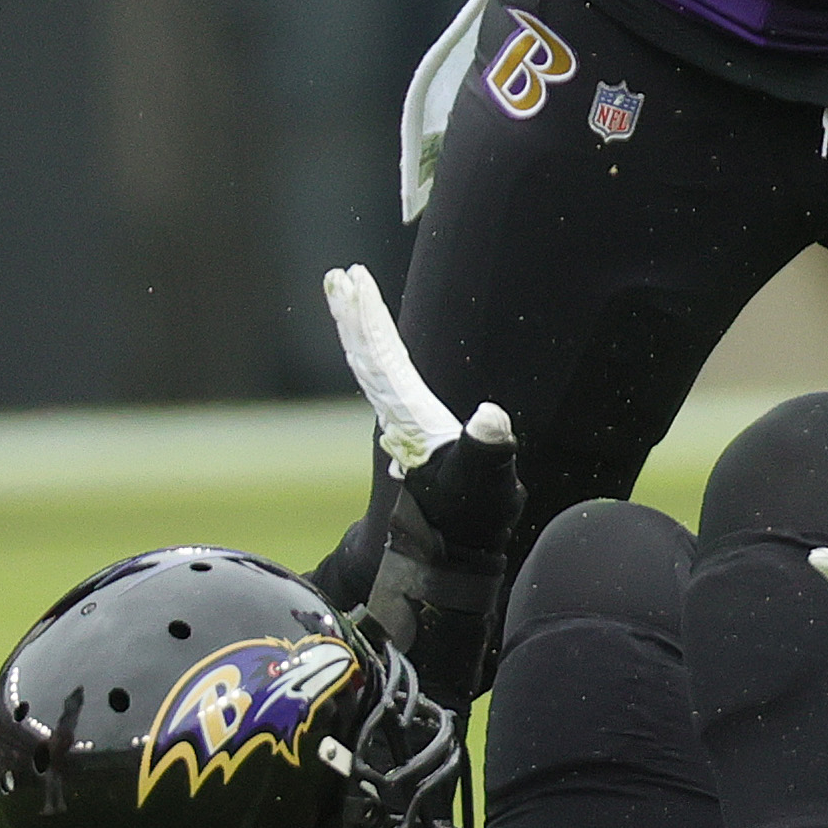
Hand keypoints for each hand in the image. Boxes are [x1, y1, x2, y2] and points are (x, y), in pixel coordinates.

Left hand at [326, 264, 521, 553]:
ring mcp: (400, 423)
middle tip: (338, 276)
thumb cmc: (475, 517)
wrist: (458, 552)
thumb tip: (489, 418)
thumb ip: (488, 449)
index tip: (356, 282)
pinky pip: (384, 381)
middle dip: (352, 314)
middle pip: (365, 356)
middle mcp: (396, 417)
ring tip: (347, 292)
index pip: (381, 357)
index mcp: (409, 417)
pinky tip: (374, 343)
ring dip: (358, 328)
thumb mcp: (489, 481)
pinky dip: (376, 353)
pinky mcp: (410, 429)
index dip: (370, 318)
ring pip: (369, 367)